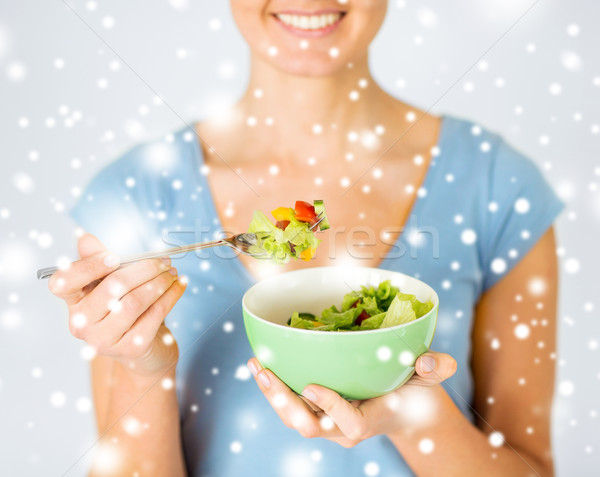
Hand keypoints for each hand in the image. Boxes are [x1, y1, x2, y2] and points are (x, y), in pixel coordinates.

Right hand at [49, 234, 186, 376]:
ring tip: (172, 272)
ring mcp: (104, 340)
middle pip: (112, 286)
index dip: (88, 266)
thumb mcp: (111, 284)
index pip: (63, 283)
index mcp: (73, 303)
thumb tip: (85, 238)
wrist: (145, 351)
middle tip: (163, 261)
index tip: (114, 256)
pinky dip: (171, 295)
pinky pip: (155, 314)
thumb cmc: (125, 310)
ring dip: (160, 282)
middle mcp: (82, 324)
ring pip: (135, 301)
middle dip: (144, 268)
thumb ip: (99, 261)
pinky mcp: (131, 349)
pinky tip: (179, 285)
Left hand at [248, 350, 456, 447]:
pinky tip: (261, 363)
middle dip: (284, 403)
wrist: (400, 409)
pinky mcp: (315, 412)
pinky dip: (273, 387)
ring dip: (271, 393)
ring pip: (293, 418)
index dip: (331, 407)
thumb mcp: (429, 379)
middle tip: (267, 373)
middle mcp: (342, 427)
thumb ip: (436, 368)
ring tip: (256, 364)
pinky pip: (289, 406)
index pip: (350, 423)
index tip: (312, 385)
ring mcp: (326, 422)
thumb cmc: (414, 392)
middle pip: (308, 425)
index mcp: (370, 420)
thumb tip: (432, 361)